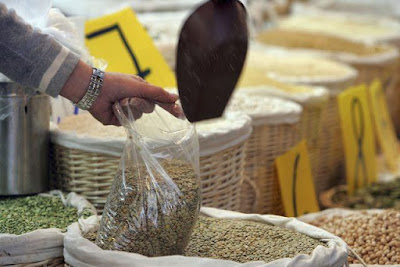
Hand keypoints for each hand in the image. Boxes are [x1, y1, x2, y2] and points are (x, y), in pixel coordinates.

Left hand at [60, 61, 182, 125]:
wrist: (94, 89)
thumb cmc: (116, 83)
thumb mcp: (139, 85)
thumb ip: (158, 93)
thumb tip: (176, 98)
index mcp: (142, 91)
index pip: (160, 101)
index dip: (170, 107)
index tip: (181, 115)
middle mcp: (136, 102)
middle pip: (150, 108)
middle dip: (142, 103)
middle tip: (130, 97)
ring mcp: (128, 111)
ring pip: (139, 115)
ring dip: (131, 107)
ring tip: (120, 100)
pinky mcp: (120, 120)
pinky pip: (129, 121)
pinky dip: (123, 113)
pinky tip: (115, 107)